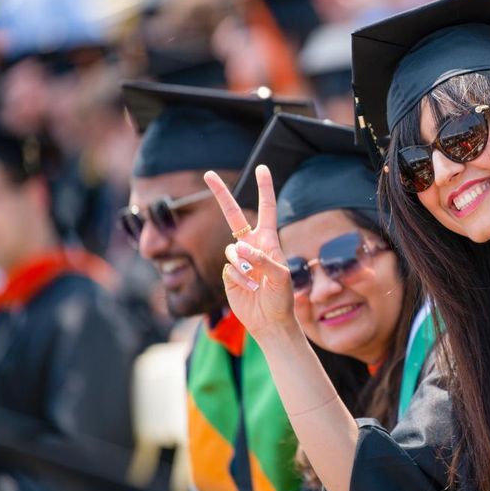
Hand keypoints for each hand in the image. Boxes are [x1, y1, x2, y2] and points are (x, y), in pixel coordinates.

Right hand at [204, 165, 300, 340]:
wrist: (270, 322)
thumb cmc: (281, 298)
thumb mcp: (280, 277)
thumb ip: (263, 260)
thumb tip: (241, 246)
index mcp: (269, 241)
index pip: (266, 209)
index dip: (264, 189)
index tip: (262, 168)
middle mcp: (253, 246)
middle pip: (233, 215)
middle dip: (221, 195)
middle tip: (208, 174)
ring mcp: (239, 260)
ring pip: (232, 252)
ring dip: (244, 268)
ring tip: (257, 283)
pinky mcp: (229, 274)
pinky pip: (229, 270)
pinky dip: (239, 280)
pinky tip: (249, 290)